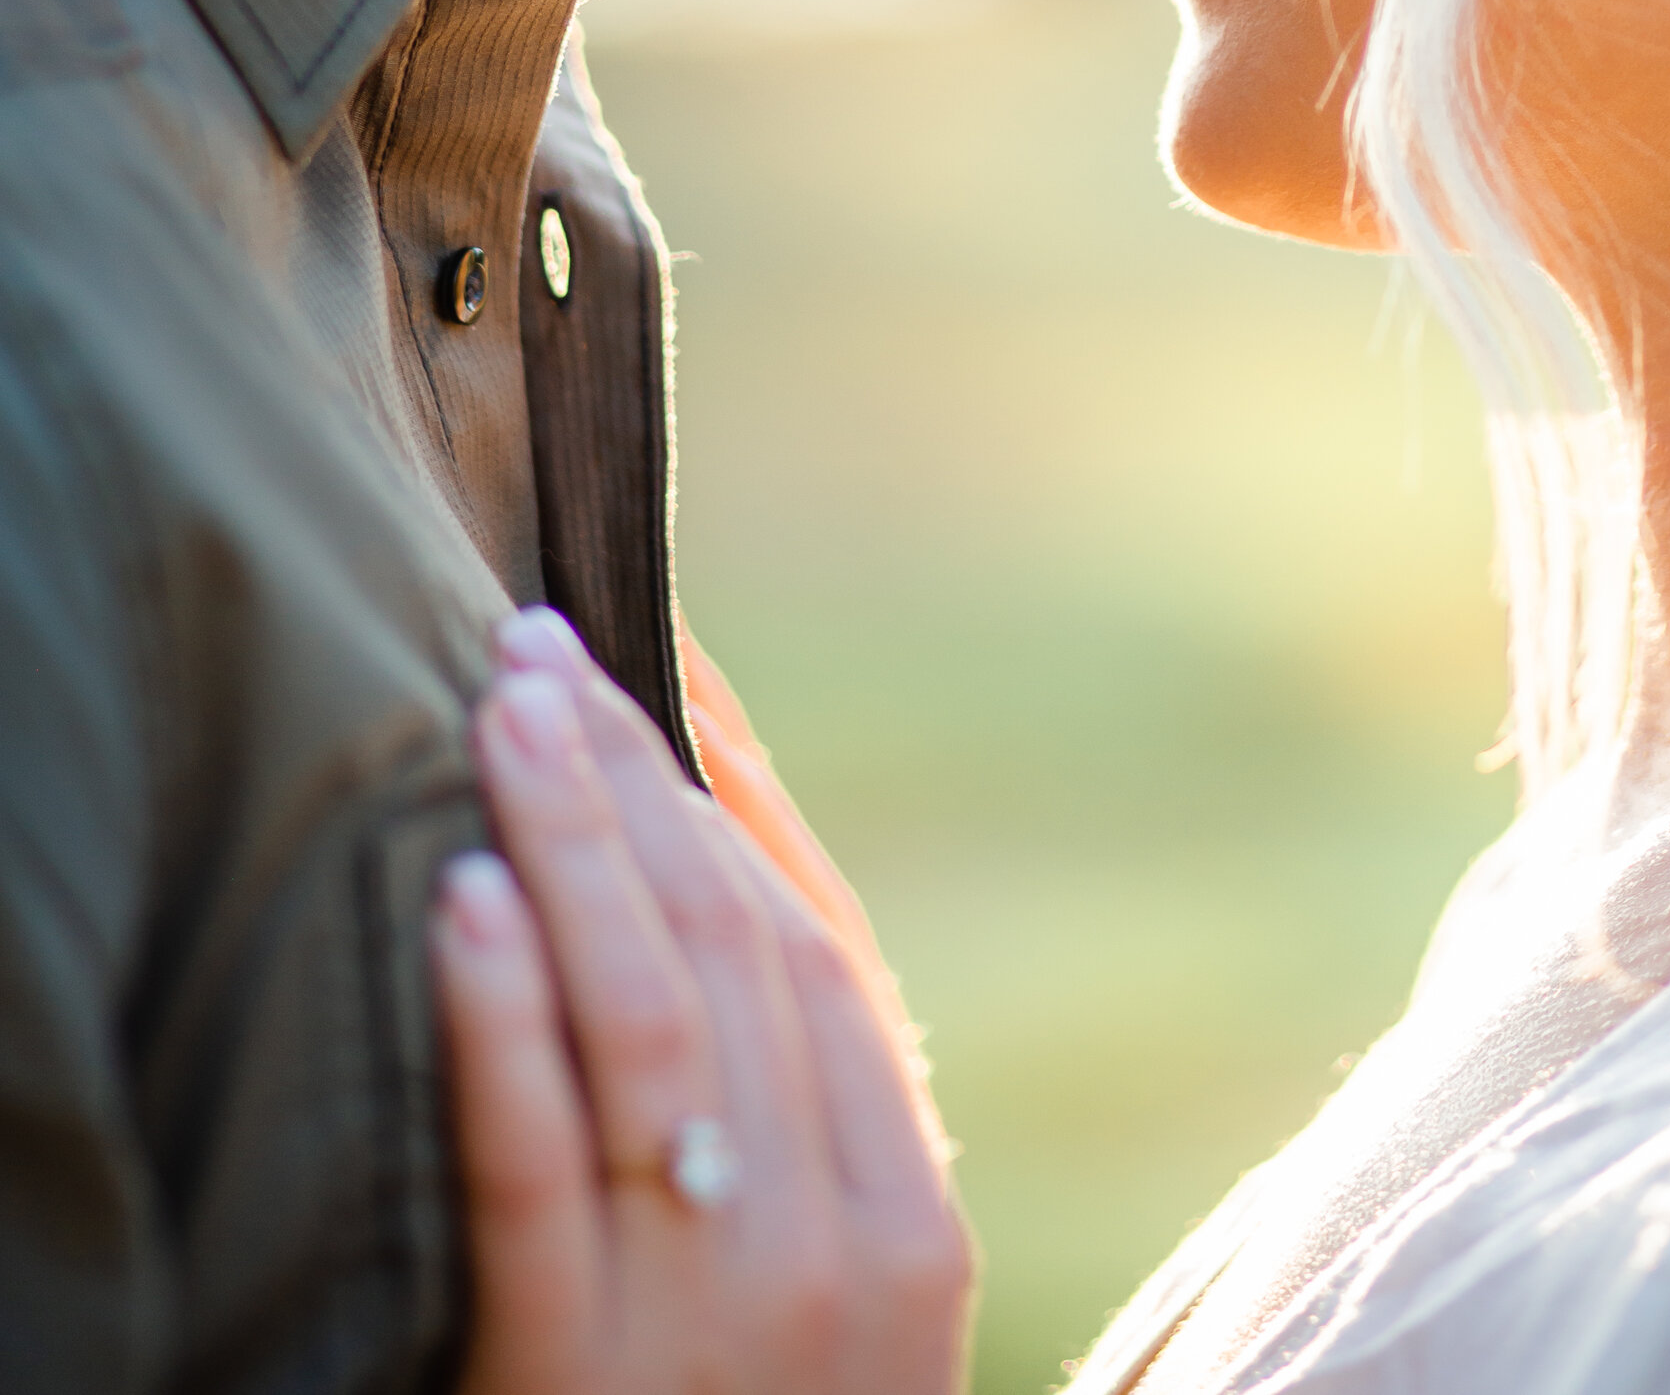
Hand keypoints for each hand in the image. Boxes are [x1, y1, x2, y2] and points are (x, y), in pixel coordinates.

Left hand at [432, 612, 973, 1394]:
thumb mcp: (821, 1291)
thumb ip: (792, 1111)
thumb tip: (718, 842)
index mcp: (913, 1216)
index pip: (812, 942)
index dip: (727, 783)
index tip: (644, 649)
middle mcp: (842, 1255)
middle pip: (730, 957)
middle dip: (629, 780)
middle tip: (533, 645)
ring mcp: (720, 1325)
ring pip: (645, 1028)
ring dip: (567, 846)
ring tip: (494, 711)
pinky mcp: (585, 1387)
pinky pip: (539, 1177)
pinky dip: (501, 1023)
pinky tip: (461, 904)